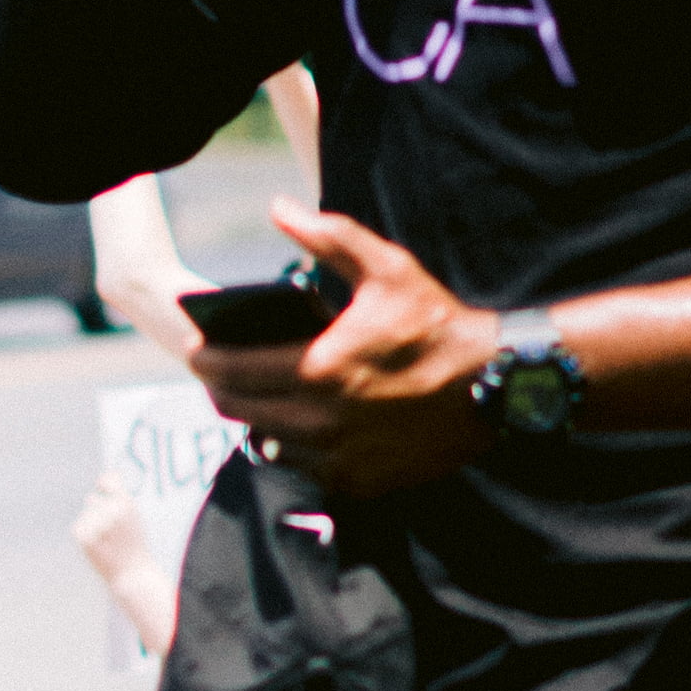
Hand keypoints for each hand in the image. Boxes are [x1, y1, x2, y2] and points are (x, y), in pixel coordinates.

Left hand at [73, 472, 179, 657]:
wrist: (132, 574)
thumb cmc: (135, 545)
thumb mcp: (134, 518)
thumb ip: (120, 497)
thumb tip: (102, 481)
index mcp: (126, 503)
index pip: (108, 479)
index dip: (104, 483)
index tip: (103, 488)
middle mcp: (110, 510)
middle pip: (93, 499)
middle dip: (98, 512)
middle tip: (112, 532)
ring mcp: (96, 523)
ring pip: (87, 514)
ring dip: (92, 524)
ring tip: (107, 542)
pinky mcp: (83, 535)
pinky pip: (79, 526)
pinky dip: (85, 535)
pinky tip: (98, 546)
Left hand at [189, 202, 492, 501]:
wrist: (495, 386)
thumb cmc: (437, 323)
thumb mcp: (386, 268)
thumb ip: (328, 236)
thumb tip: (279, 209)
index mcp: (318, 370)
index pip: (232, 373)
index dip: (204, 361)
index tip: (195, 351)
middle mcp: (321, 422)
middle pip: (240, 412)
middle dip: (222, 390)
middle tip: (218, 373)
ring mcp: (339, 458)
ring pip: (266, 443)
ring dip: (256, 419)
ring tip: (256, 396)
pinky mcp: (359, 481)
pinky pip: (304, 468)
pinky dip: (292, 447)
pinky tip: (298, 423)